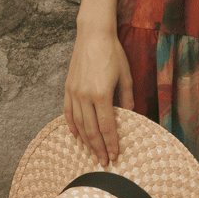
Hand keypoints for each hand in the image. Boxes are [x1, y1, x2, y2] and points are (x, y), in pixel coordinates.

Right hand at [63, 25, 134, 165]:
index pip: (107, 127)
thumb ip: (127, 98)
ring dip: (85, 142)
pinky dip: (72, 127)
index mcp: (102, 94)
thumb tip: (131, 116)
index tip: (115, 156)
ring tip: (92, 154)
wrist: (93, 35)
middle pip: (91, 130)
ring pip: (78, 125)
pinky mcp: (68, 88)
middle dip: (98, 148)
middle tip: (104, 163)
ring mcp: (74, 93)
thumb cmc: (113, 53)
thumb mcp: (126, 76)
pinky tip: (76, 136)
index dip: (111, 143)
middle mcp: (85, 96)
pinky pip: (68, 113)